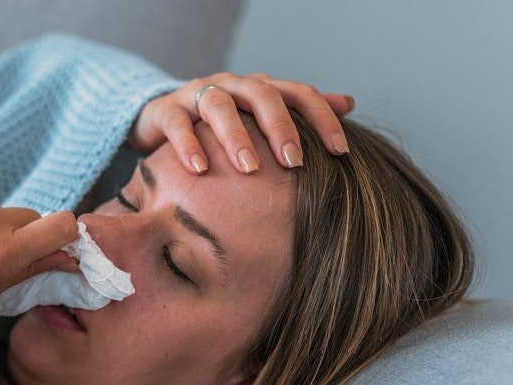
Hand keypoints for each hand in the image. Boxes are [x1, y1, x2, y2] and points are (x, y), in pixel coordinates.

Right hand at [128, 72, 354, 173]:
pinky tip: (199, 170)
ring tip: (248, 168)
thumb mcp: (259, 117)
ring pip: (220, 105)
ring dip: (236, 136)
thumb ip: (299, 111)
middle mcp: (232, 85)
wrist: (163, 119)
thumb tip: (349, 103)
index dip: (323, 118)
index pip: (299, 93)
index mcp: (260, 88)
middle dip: (280, 128)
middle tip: (294, 162)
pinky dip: (188, 145)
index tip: (341, 151)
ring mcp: (198, 94)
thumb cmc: (220, 125)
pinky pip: (178, 123)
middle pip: (262, 94)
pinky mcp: (166, 110)